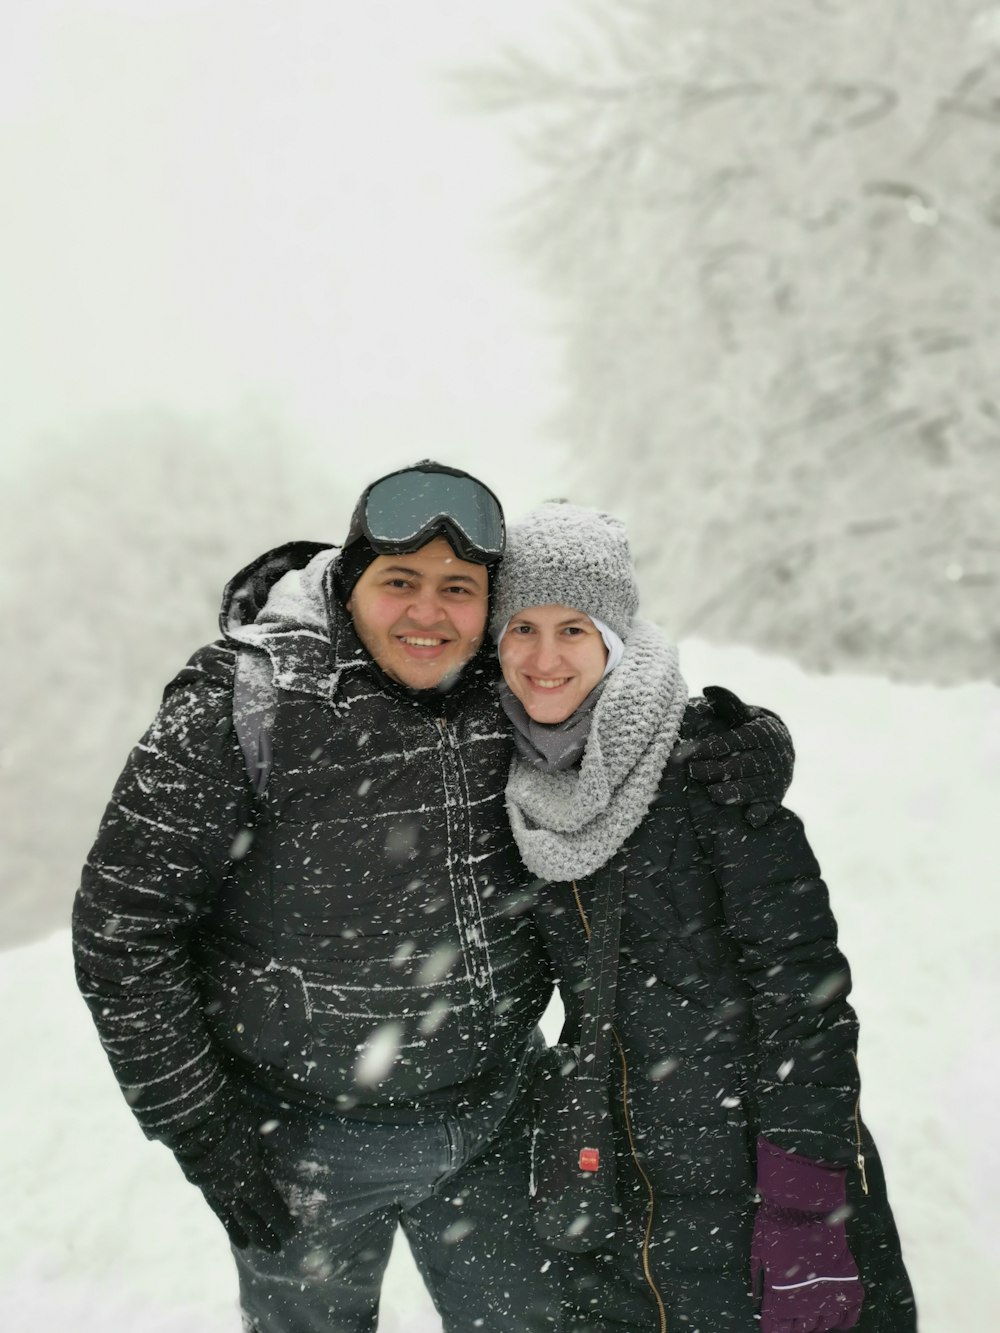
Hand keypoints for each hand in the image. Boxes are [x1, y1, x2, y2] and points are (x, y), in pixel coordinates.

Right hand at [174, 1110, 294, 1252]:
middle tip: (275, 1249)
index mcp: (248, 1177)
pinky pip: (215, 1206)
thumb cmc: (229, 1119)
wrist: (191, 1120)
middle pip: (250, 1217)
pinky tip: (226, 1222)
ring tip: (248, 1247)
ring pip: (230, 1216)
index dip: (279, 1220)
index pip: (267, 1204)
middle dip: (264, 1234)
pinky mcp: (201, 1183)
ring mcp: (214, 1188)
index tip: (290, 1232)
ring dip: (241, 1231)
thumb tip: (292, 1135)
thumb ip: (273, 1135)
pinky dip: (223, 1218)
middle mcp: (231, 1189)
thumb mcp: (257, 1125)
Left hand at [686, 686, 794, 825]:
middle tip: (691, 772)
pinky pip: (769, 808)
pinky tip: (750, 819)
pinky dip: (761, 813)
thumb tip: (708, 690)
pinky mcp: (775, 798)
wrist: (783, 750)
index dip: (707, 748)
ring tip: (712, 794)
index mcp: (761, 733)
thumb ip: (726, 704)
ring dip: (733, 793)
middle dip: (714, 770)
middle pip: (740, 766)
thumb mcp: (742, 714)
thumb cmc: (751, 730)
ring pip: (753, 788)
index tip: (685, 753)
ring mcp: (775, 779)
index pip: (732, 741)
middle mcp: (771, 756)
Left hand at [752, 1136, 863, 1332]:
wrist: (804, 1203)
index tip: (773, 1327)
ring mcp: (828, 1291)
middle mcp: (805, 1298)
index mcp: (780, 1293)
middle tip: (794, 1322)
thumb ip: (758, 1276)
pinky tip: (838, 1319)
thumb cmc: (776, 1222)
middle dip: (797, 1328)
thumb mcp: (759, 1249)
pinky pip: (850, 1313)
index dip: (774, 1329)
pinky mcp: (847, 1281)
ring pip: (825, 1324)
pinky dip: (845, 1320)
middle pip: (803, 1329)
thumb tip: (756, 1299)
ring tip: (813, 1319)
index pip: (777, 1325)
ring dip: (818, 1324)